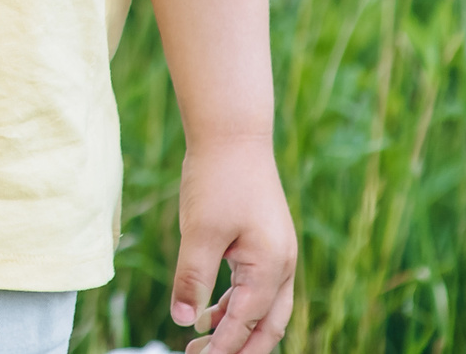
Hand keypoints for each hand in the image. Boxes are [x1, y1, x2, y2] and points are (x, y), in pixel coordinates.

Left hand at [170, 138, 295, 353]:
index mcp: (271, 266)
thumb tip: (183, 321)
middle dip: (238, 349)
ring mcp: (277, 254)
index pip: (246, 324)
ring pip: (263, 309)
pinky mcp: (264, 244)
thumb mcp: (199, 231)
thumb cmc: (217, 179)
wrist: (233, 134)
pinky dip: (235, 305)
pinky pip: (255, 288)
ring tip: (199, 342)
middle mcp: (282, 265)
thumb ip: (192, 278)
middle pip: (267, 326)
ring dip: (235, 329)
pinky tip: (209, 312)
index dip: (221, 348)